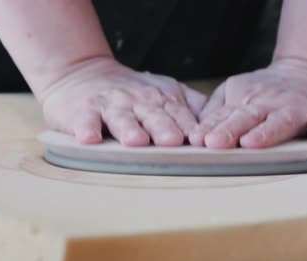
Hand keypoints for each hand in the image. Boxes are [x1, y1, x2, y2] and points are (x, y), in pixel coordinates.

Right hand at [40, 57, 206, 145]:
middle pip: (154, 116)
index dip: (190, 127)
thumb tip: (224, 121)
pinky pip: (85, 121)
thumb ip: (191, 105)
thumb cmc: (130, 92)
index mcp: (161, 99)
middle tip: (173, 141)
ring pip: (122, 119)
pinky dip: (87, 129)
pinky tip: (89, 138)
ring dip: (129, 129)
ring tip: (136, 141)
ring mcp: (110, 105)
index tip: (202, 141)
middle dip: (164, 128)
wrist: (83, 73)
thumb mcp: (164, 91)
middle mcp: (138, 101)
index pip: (180, 115)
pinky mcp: (83, 111)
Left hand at [189, 58, 306, 148]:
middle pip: (248, 117)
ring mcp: (299, 106)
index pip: (225, 116)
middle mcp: (270, 102)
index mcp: (246, 99)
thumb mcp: (238, 93)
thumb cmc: (271, 92)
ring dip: (267, 132)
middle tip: (213, 143)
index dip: (210, 128)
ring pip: (281, 121)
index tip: (196, 140)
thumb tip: (193, 134)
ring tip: (251, 143)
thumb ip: (217, 111)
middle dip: (230, 129)